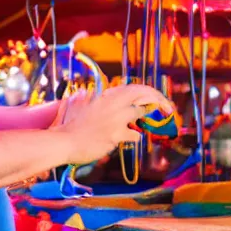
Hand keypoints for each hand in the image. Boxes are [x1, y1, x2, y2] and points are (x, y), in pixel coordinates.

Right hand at [57, 84, 171, 163]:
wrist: (61, 142)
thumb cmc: (67, 124)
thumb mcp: (77, 103)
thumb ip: (89, 96)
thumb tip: (92, 92)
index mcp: (105, 95)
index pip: (134, 88)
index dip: (149, 92)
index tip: (157, 99)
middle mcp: (112, 102)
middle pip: (144, 93)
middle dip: (160, 99)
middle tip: (168, 109)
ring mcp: (114, 118)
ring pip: (139, 111)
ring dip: (145, 117)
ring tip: (144, 123)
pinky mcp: (115, 134)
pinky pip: (134, 135)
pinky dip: (134, 137)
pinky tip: (132, 139)